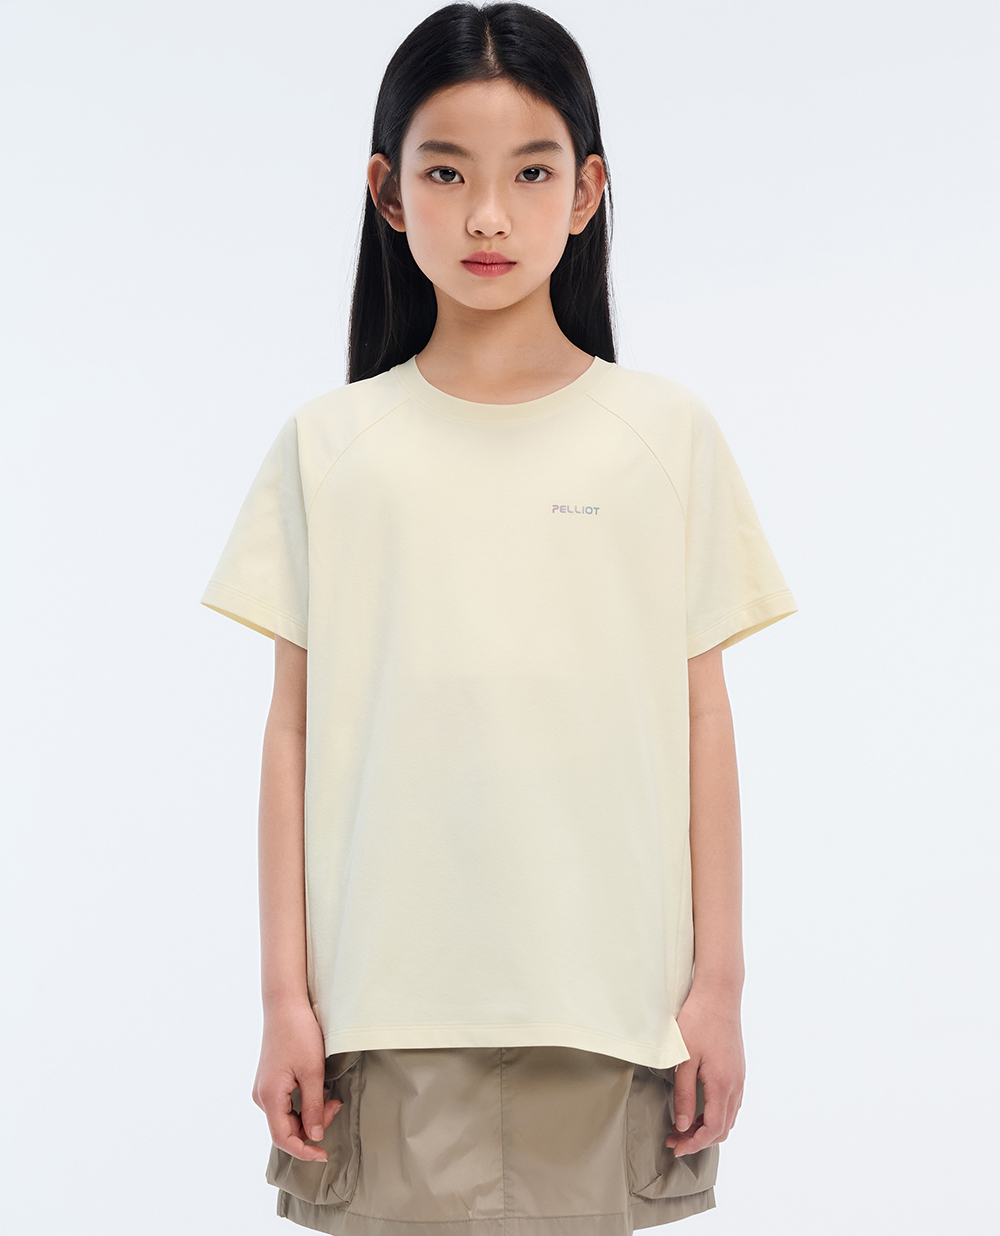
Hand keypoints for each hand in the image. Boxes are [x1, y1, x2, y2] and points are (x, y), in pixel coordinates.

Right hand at [252, 1001, 342, 1162]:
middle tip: (335, 1106)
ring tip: (330, 1097)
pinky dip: (303, 1104)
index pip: (282, 1138)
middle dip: (312, 1126)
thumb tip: (315, 1136)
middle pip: (286, 1128)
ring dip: (310, 1114)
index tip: (323, 1155)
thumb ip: (313, 1107)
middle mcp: (261, 1096)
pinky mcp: (270, 1081)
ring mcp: (264, 1088)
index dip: (303, 1150)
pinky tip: (318, 1092)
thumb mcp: (312, 1072)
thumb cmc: (298, 1034)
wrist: (285, 1005)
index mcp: (269, 1096)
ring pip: (287, 1117)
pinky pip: (286, 1104)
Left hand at [665, 984, 744, 1157]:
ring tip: (683, 1127)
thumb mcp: (684, 1059)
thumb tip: (683, 1124)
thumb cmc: (698, 1020)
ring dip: (708, 1128)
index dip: (695, 1143)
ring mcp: (739, 1077)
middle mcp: (736, 1084)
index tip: (676, 1147)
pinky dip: (716, 1114)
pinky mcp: (737, 1069)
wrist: (719, 994)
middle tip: (675, 1140)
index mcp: (723, 1084)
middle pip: (723, 1128)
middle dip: (699, 1140)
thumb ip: (684, 1094)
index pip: (713, 1129)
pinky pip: (731, 1103)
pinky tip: (699, 1109)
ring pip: (728, 1116)